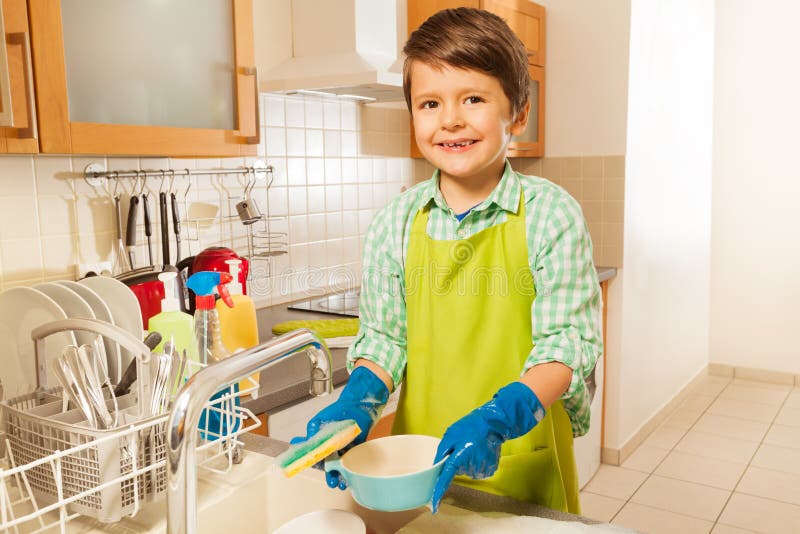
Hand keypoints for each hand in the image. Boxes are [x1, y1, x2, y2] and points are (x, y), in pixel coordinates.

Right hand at [290, 365, 389, 489]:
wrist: (356, 402)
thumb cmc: (337, 411)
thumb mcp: (318, 422)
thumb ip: (310, 434)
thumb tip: (297, 444)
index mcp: (323, 442)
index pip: (318, 458)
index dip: (317, 466)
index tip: (318, 474)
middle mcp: (334, 446)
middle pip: (332, 464)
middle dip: (331, 475)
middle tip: (332, 483)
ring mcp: (347, 446)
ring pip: (343, 464)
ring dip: (342, 474)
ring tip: (342, 483)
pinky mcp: (359, 444)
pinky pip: (355, 458)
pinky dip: (353, 466)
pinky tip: (352, 473)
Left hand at [431, 382, 544, 512]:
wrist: (492, 424)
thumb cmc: (469, 427)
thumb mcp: (450, 435)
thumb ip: (441, 453)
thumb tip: (435, 468)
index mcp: (459, 457)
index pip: (446, 479)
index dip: (439, 493)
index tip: (435, 507)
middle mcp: (471, 467)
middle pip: (457, 472)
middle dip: (457, 461)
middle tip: (462, 447)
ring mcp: (482, 470)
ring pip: (467, 471)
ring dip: (467, 462)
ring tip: (473, 447)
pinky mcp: (490, 470)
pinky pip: (476, 471)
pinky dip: (476, 463)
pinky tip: (480, 452)